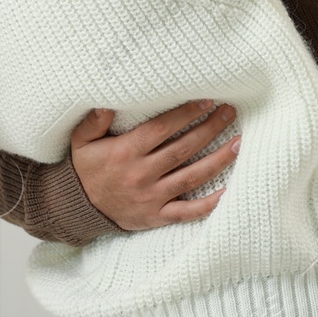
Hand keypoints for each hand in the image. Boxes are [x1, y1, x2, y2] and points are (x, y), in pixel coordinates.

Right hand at [69, 99, 240, 229]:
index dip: (186, 113)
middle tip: (230, 112)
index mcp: (126, 152)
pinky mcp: (157, 216)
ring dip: (218, 160)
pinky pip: (187, 211)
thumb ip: (94, 120)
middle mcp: (142, 174)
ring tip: (239, 143)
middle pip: (183, 148)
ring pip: (191, 176)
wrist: (78, 208)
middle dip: (209, 129)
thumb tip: (107, 101)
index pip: (162, 129)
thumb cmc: (85, 169)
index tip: (206, 101)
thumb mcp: (81, 141)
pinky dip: (209, 204)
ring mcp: (152, 196)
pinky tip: (229, 191)